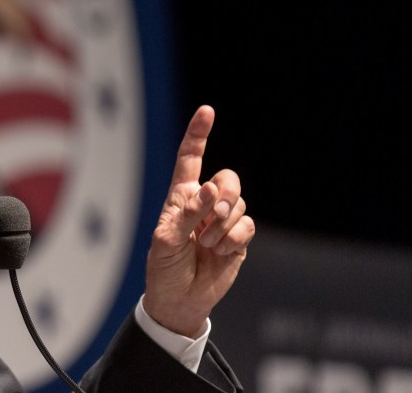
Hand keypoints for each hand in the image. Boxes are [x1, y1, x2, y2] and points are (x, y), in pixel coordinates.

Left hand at [142, 105, 254, 337]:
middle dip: (225, 195)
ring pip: (239, 203)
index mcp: (181, 196)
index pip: (190, 158)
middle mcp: (204, 203)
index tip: (207, 111)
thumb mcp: (166, 239)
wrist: (180, 300)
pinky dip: (235, 239)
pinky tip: (221, 252)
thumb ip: (188, 213)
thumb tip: (211, 189)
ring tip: (208, 245)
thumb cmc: (164, 267)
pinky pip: (248, 226)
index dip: (199, 134)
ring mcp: (223, 221)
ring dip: (224, 225)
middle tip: (211, 220)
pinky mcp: (238, 239)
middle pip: (228, 178)